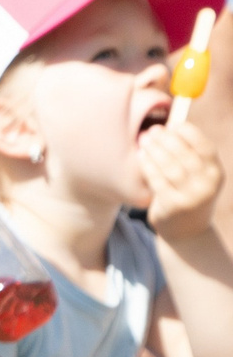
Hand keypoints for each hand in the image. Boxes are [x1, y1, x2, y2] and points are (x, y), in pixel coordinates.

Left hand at [140, 118, 226, 240]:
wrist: (187, 232)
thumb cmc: (188, 194)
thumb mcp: (198, 176)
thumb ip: (190, 154)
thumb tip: (174, 123)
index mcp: (216, 173)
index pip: (204, 147)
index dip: (189, 133)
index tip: (173, 124)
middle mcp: (207, 185)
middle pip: (185, 155)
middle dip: (167, 139)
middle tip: (152, 130)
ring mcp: (191, 197)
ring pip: (170, 167)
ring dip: (155, 150)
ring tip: (144, 140)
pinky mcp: (173, 206)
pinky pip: (158, 181)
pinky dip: (148, 166)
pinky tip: (141, 157)